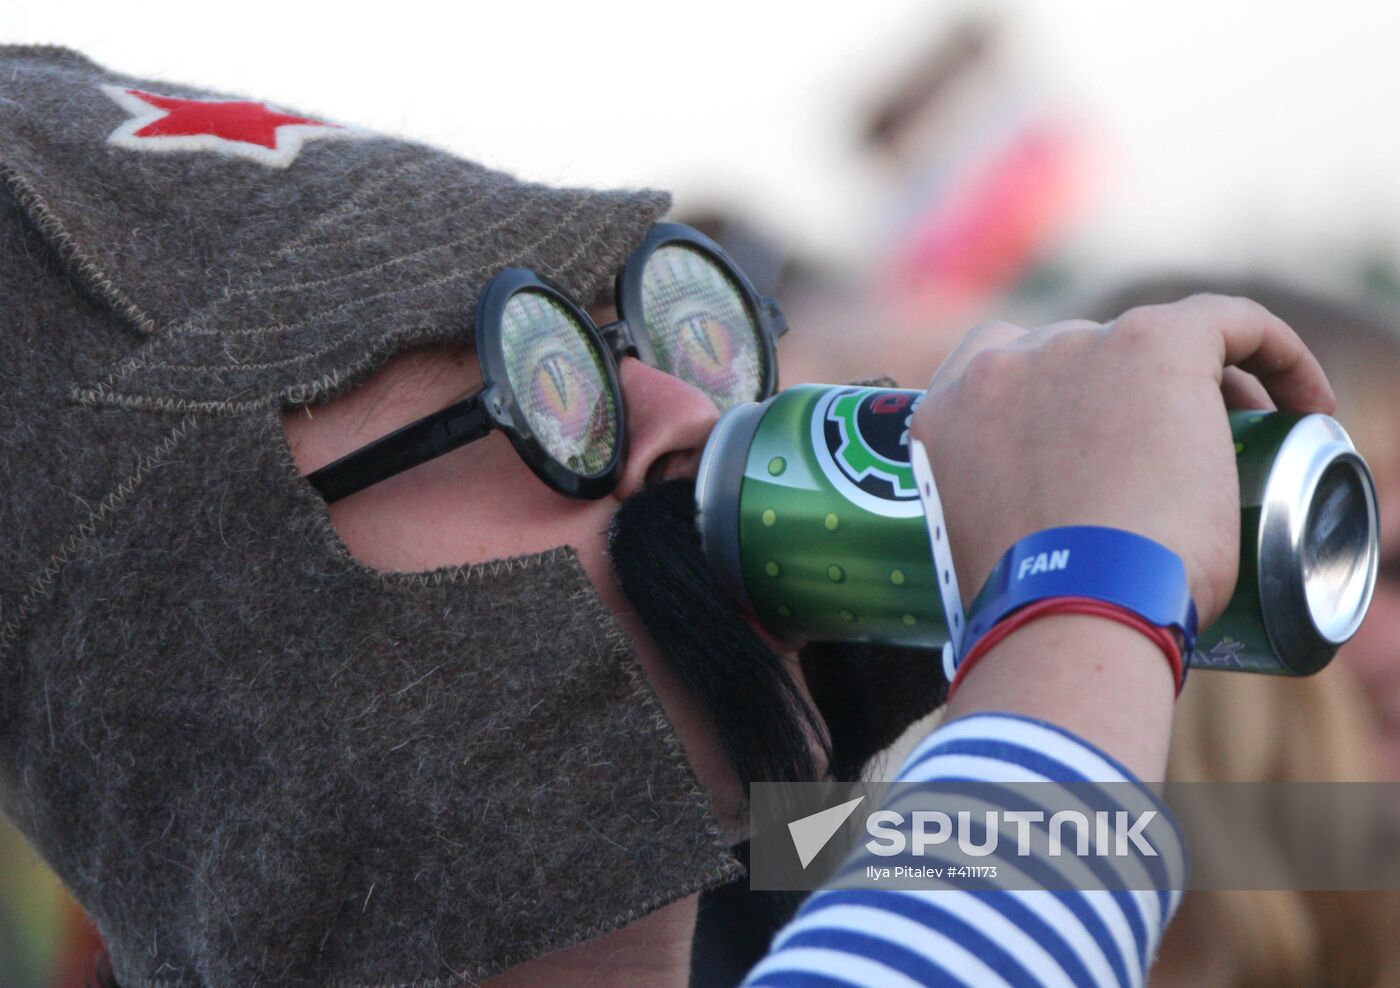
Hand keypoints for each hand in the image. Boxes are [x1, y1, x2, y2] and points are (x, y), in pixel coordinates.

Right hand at [911, 294, 1335, 629]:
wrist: (1068, 612)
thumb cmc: (1032, 612)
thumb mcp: (977, 552)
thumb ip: (989, 517)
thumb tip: (1040, 546)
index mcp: (947, 410)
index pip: (1004, 374)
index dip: (1059, 403)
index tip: (1099, 452)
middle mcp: (1004, 363)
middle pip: (1085, 360)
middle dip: (1127, 403)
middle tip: (1170, 466)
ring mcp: (1077, 347)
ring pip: (1156, 347)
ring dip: (1197, 388)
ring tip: (1242, 448)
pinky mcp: (1154, 344)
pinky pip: (1229, 321)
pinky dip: (1275, 350)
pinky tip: (1309, 400)